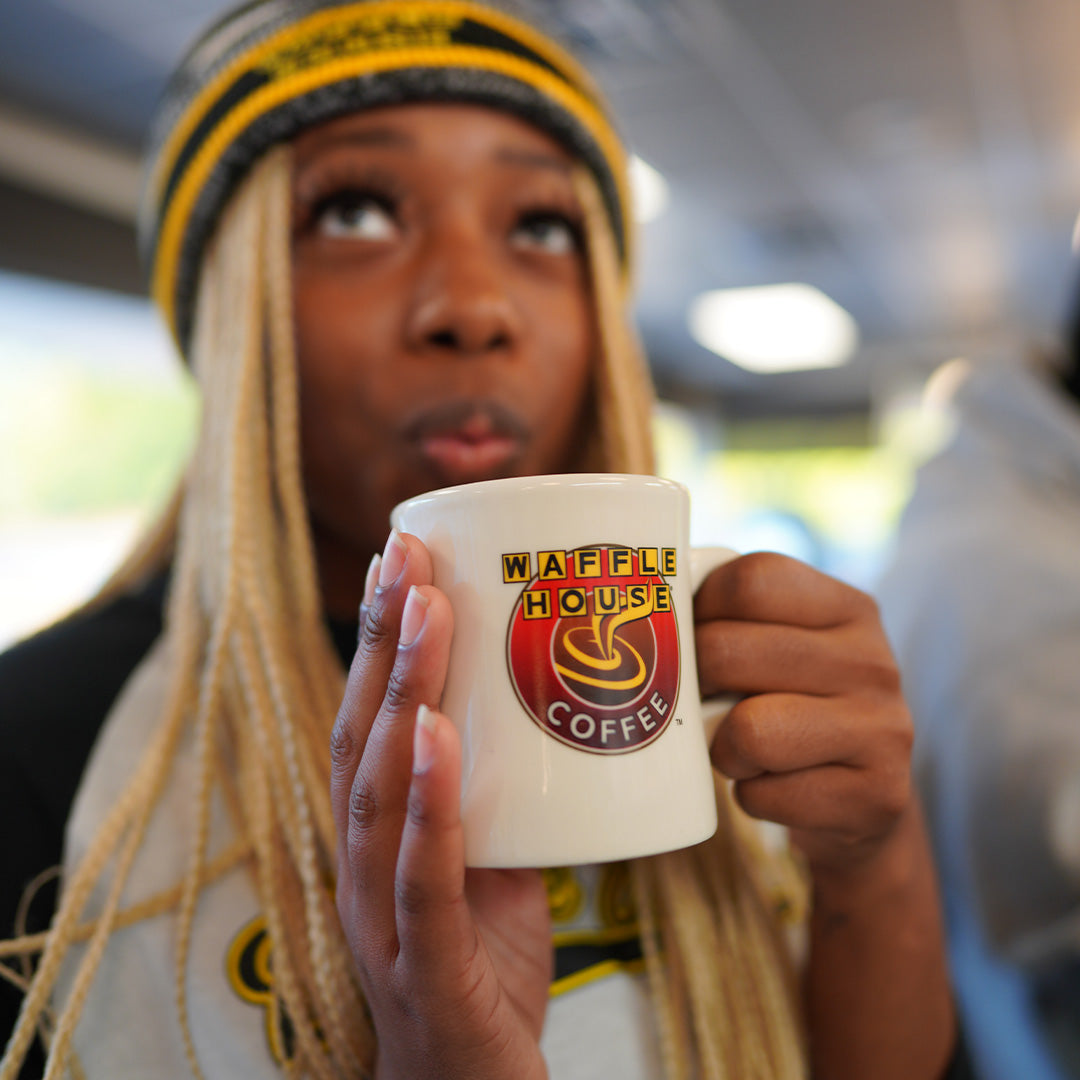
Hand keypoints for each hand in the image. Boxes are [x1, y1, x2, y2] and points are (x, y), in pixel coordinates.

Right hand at [330, 531, 551, 1079]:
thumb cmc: (481, 968)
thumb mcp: (493, 865)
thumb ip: (501, 798)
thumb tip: (549, 718)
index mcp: (381, 832)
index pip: (367, 720)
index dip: (379, 640)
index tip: (402, 557)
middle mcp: (363, 862)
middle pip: (361, 734)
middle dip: (384, 639)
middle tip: (408, 552)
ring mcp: (381, 915)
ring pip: (377, 789)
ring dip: (402, 692)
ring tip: (428, 611)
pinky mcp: (421, 966)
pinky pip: (420, 879)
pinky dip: (426, 805)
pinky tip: (435, 739)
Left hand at [695, 552, 914, 876]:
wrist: (863, 797)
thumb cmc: (791, 704)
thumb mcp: (781, 643)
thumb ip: (732, 611)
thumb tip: (639, 602)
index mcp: (848, 606)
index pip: (749, 581)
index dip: (700, 609)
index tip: (692, 638)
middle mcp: (874, 661)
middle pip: (727, 651)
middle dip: (693, 683)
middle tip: (703, 701)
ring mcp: (883, 730)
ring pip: (748, 730)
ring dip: (721, 748)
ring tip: (738, 746)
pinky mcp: (877, 796)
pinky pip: (764, 795)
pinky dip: (750, 796)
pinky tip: (771, 784)